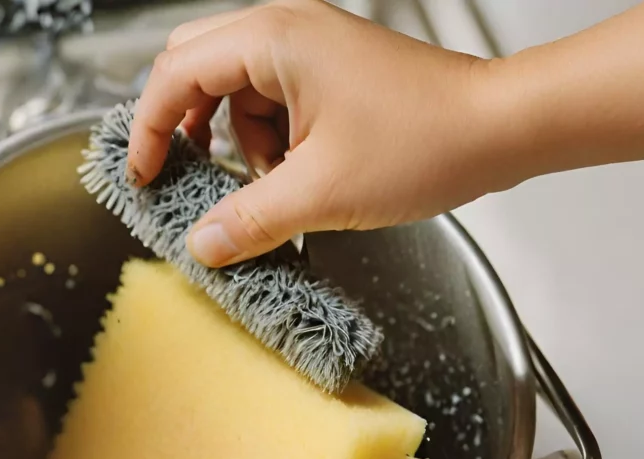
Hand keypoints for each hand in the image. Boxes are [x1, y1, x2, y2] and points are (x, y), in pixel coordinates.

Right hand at [126, 0, 501, 266]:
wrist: (500, 129)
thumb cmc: (426, 141)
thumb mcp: (321, 193)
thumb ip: (249, 219)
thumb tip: (201, 243)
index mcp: (273, 40)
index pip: (175, 74)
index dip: (147, 129)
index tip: (143, 176)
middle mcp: (286, 30)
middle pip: (195, 68)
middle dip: (182, 126)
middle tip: (180, 175)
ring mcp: (310, 48)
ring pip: (234, 89)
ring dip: (235, 141)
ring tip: (265, 185)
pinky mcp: (330, 71)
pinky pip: (271, 100)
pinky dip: (268, 141)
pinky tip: (291, 175)